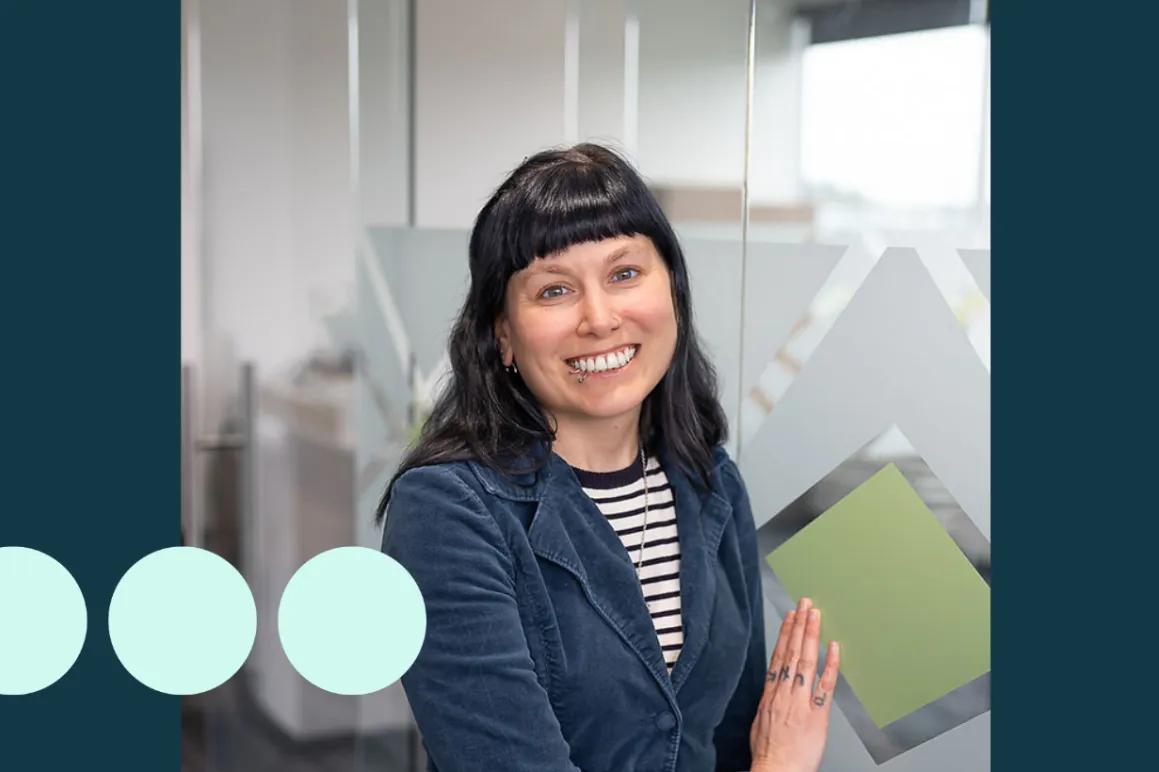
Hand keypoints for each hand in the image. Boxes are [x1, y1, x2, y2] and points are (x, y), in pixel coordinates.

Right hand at [748, 597, 839, 771]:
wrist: (776, 769)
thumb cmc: (768, 751)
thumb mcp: (761, 719)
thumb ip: (770, 700)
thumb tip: (773, 688)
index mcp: (771, 694)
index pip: (779, 656)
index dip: (785, 634)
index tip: (790, 616)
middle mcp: (785, 692)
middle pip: (791, 652)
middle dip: (799, 625)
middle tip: (805, 603)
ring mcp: (801, 701)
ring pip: (805, 661)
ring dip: (810, 635)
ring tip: (815, 614)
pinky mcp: (817, 714)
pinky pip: (825, 685)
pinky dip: (830, 664)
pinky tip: (834, 647)